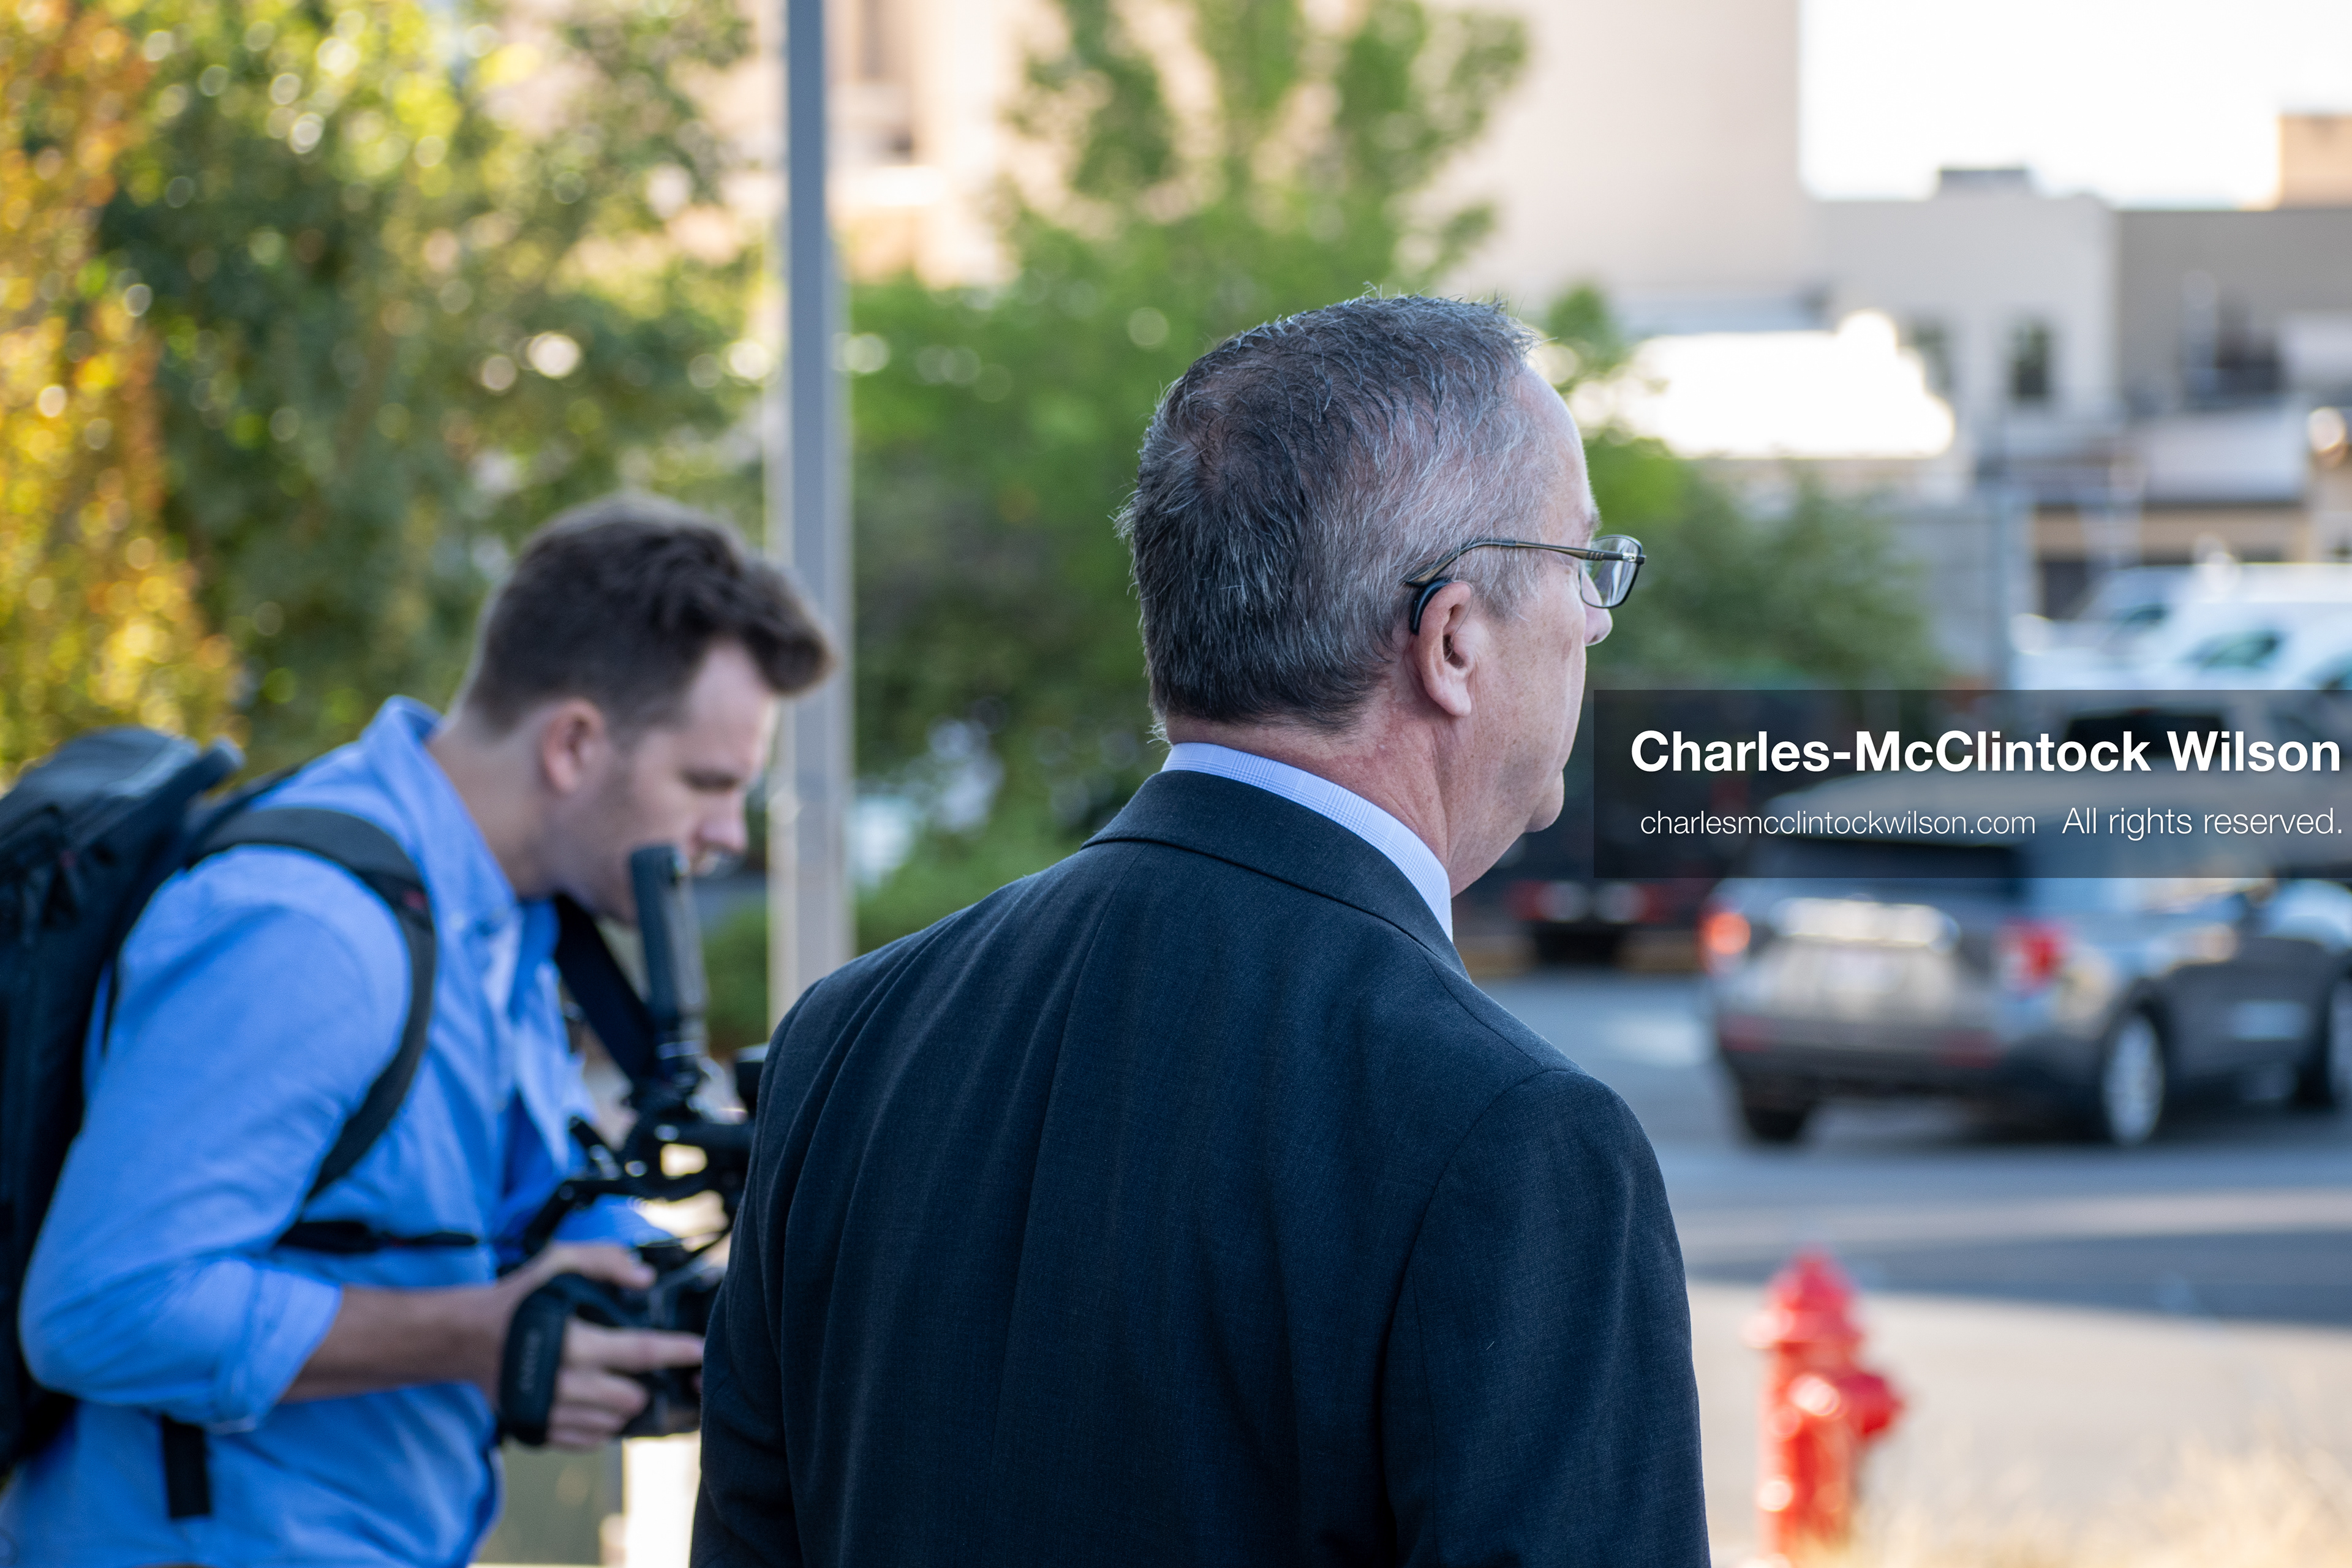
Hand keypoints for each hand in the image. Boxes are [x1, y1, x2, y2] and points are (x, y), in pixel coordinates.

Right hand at [285, 1242, 699, 1410]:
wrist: (462, 1338)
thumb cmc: (516, 1299)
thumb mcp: (557, 1263)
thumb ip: (603, 1261)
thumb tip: (644, 1277)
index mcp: (572, 1341)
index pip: (638, 1352)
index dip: (674, 1352)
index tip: (697, 1350)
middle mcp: (561, 1382)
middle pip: (628, 1397)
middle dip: (646, 1385)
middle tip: (648, 1371)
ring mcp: (547, 1411)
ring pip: (609, 1423)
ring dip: (624, 1407)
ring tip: (623, 1386)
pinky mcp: (536, 1429)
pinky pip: (584, 1441)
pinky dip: (600, 1427)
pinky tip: (600, 1405)